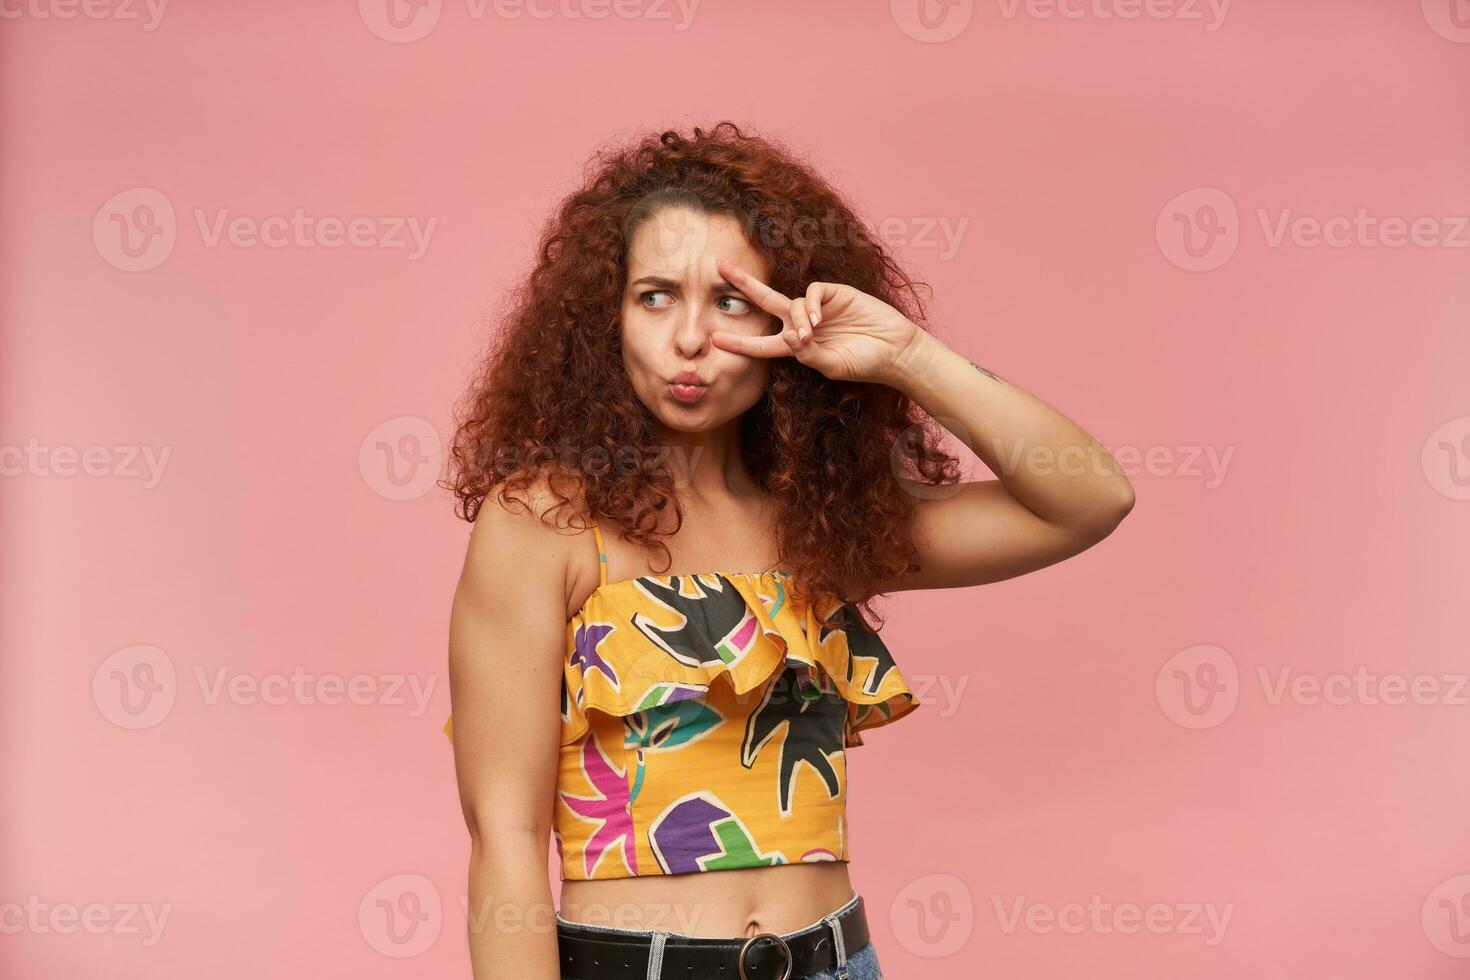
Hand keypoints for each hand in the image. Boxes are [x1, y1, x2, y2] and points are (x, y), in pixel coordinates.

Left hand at [711, 259, 923, 384]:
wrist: (895, 350)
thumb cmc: (864, 363)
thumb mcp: (832, 366)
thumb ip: (808, 355)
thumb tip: (790, 338)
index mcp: (799, 346)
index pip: (763, 343)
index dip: (740, 342)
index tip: (715, 339)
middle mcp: (804, 324)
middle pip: (766, 302)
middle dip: (744, 285)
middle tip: (720, 268)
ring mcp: (819, 307)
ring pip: (791, 304)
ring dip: (796, 319)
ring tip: (811, 333)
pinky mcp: (835, 294)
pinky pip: (812, 292)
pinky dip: (810, 305)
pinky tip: (817, 319)